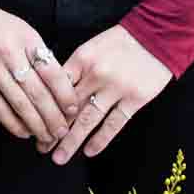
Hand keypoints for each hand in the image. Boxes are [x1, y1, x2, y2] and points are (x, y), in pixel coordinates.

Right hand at [0, 5, 80, 149]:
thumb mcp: (24, 31)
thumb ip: (39, 55)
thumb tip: (59, 86)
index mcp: (27, 40)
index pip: (52, 72)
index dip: (65, 95)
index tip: (73, 110)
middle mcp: (10, 55)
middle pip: (37, 93)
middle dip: (53, 117)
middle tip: (63, 132)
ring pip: (19, 104)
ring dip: (36, 125)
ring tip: (47, 137)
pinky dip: (13, 123)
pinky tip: (24, 132)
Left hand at [48, 23, 171, 163]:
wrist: (157, 35)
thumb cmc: (121, 42)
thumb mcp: (92, 47)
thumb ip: (76, 69)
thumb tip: (56, 94)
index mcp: (82, 59)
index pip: (57, 88)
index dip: (45, 108)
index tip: (36, 124)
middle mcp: (96, 74)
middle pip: (69, 107)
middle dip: (53, 130)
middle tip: (41, 148)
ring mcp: (116, 88)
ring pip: (88, 120)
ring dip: (71, 141)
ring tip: (59, 157)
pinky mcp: (134, 99)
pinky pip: (114, 124)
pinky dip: (100, 139)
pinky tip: (89, 152)